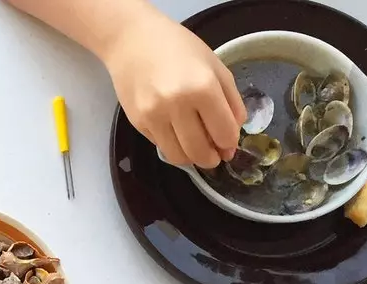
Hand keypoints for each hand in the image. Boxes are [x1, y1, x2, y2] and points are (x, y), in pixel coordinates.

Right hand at [101, 14, 244, 167]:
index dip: (230, 144)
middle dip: (212, 158)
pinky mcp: (138, 122)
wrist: (133, 41)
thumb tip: (233, 136)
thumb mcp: (215, 67)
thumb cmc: (179, 48)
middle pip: (200, 152)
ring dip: (191, 158)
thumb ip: (231, 101)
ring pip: (178, 157)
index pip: (224, 134)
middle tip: (214, 154)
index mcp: (203, 88)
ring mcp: (154, 116)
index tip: (229, 143)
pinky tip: (175, 131)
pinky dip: (172, 145)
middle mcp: (177, 105)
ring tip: (196, 147)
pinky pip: (160, 146)